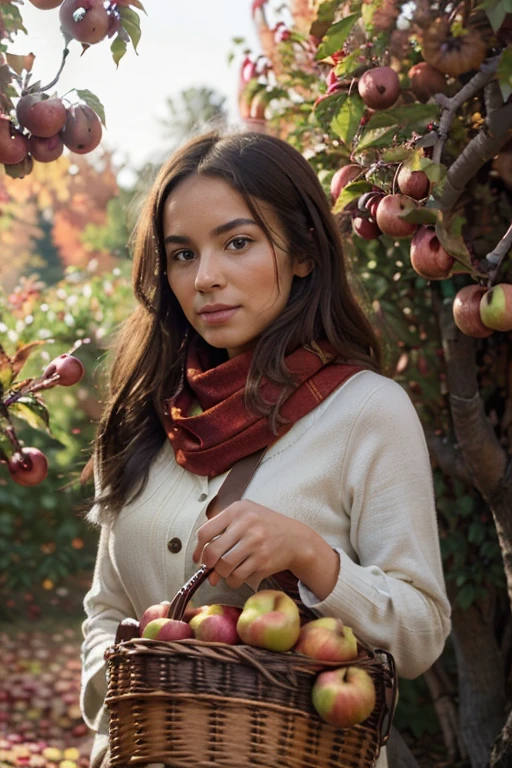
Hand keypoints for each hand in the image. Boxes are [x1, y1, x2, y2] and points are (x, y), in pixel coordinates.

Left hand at [192, 500, 313, 589]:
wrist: (296, 539)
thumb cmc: (265, 526)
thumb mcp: (245, 514)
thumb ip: (223, 528)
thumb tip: (201, 558)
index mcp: (237, 510)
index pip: (205, 532)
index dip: (198, 549)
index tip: (198, 558)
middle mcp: (246, 525)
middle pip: (213, 552)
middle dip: (208, 565)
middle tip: (212, 568)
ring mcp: (256, 543)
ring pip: (224, 567)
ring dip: (222, 574)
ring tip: (227, 571)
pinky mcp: (263, 561)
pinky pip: (239, 577)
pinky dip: (234, 581)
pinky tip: (239, 576)